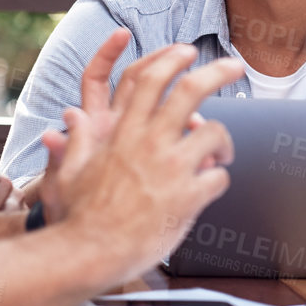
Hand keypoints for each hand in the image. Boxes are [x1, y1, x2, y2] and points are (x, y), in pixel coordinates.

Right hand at [44, 40, 242, 286]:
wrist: (91, 253)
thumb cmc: (78, 217)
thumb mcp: (70, 172)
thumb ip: (76, 141)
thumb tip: (70, 116)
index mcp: (122, 133)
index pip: (148, 80)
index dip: (170, 60)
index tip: (187, 52)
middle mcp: (149, 143)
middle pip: (190, 90)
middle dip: (217, 72)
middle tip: (235, 65)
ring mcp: (170, 169)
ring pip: (215, 133)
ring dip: (224, 141)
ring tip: (223, 154)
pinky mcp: (188, 197)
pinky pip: (219, 177)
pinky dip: (218, 180)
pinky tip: (209, 189)